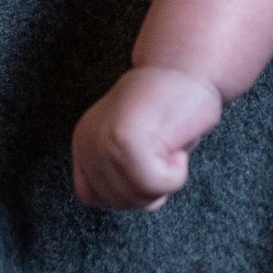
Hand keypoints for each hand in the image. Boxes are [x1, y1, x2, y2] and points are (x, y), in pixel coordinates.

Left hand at [71, 66, 223, 209]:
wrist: (187, 67)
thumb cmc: (171, 106)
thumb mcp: (142, 146)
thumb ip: (135, 176)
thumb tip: (147, 205)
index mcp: (85, 142)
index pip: (92, 197)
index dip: (126, 194)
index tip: (149, 170)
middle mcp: (88, 143)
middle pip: (120, 202)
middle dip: (152, 188)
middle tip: (166, 152)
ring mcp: (105, 142)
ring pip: (140, 197)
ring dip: (167, 178)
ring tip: (169, 144)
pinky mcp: (127, 142)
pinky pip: (159, 185)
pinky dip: (177, 172)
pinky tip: (176, 143)